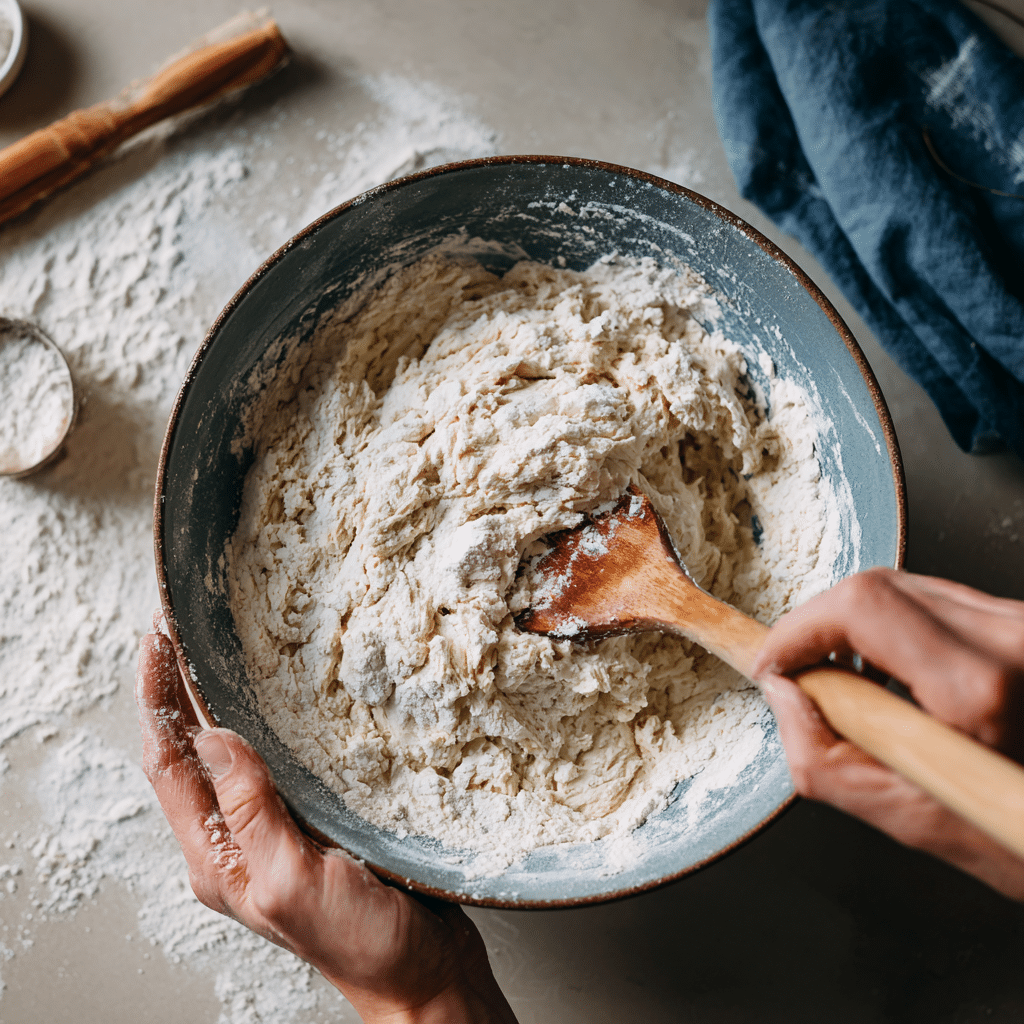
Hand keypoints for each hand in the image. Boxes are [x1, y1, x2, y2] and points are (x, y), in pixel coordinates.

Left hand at [136, 627, 517, 1023]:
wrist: (421, 973)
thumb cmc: (360, 943)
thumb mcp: (291, 880)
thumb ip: (250, 811)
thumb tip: (212, 738)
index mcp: (217, 856)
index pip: (168, 763)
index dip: (157, 697)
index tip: (157, 640)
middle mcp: (235, 841)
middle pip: (189, 753)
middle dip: (177, 690)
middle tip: (179, 631)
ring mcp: (272, 831)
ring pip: (229, 754)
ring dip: (216, 701)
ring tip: (216, 653)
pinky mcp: (310, 823)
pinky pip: (274, 762)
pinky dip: (265, 722)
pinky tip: (280, 700)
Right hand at [751, 567, 1023, 900]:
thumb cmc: (1020, 837)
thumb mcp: (911, 819)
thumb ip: (823, 758)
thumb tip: (782, 696)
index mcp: (979, 688)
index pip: (861, 607)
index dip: (798, 629)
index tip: (773, 663)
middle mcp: (1010, 638)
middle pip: (875, 587)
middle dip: (817, 626)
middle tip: (799, 674)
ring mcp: (1021, 624)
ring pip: (904, 586)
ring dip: (853, 626)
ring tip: (843, 678)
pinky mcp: (1022, 624)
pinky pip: (936, 600)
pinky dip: (893, 628)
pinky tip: (887, 670)